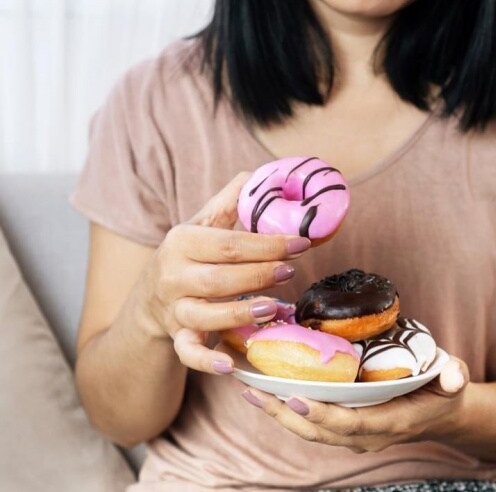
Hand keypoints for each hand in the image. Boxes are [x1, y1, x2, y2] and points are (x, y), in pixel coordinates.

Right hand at [134, 172, 311, 374]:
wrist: (149, 297)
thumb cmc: (187, 257)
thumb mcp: (201, 226)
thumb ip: (228, 203)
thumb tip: (259, 174)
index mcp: (181, 241)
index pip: (229, 244)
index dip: (267, 244)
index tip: (301, 243)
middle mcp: (173, 275)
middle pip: (221, 277)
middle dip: (260, 275)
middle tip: (291, 271)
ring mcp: (174, 308)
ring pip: (207, 313)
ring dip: (241, 313)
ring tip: (274, 308)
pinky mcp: (177, 336)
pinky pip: (188, 352)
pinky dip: (205, 361)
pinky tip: (228, 367)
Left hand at [241, 357, 468, 451]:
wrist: (440, 411)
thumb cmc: (442, 390)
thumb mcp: (453, 379)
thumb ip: (454, 375)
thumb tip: (455, 376)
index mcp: (391, 422)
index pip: (352, 425)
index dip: (323, 416)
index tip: (296, 400)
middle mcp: (367, 434)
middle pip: (319, 431)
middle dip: (285, 414)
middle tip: (255, 392)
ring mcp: (354, 432)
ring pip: (310, 430)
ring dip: (278, 412)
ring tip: (250, 390)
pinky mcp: (345, 425)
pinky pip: (312, 421)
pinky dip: (287, 409)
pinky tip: (265, 390)